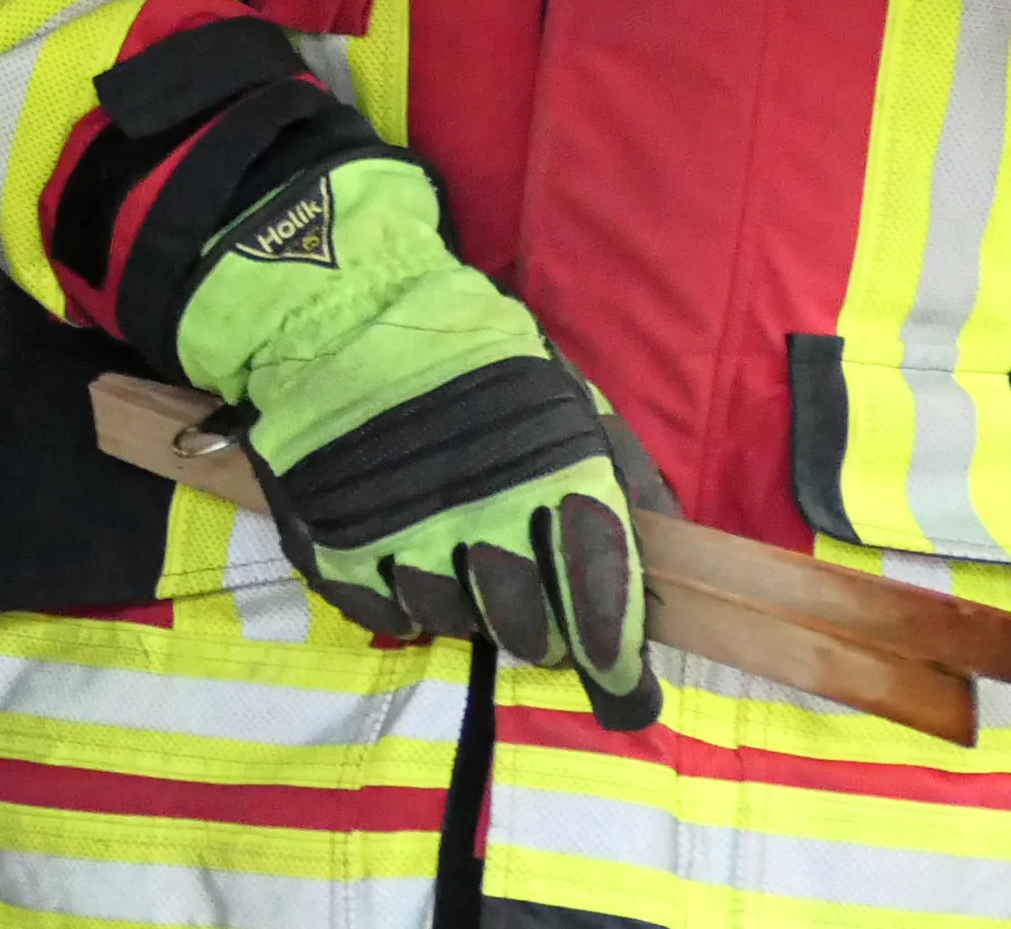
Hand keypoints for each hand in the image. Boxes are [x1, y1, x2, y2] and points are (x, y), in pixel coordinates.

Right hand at [174, 158, 669, 725]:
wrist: (339, 314)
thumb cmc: (473, 359)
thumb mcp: (566, 394)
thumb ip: (622, 472)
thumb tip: (673, 549)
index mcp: (550, 473)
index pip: (598, 594)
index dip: (617, 657)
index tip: (628, 695)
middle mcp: (480, 516)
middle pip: (528, 629)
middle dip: (543, 628)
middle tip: (539, 603)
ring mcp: (402, 538)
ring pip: (456, 623)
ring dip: (472, 607)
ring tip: (466, 558)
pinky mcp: (337, 549)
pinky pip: (390, 616)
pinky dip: (409, 599)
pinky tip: (413, 556)